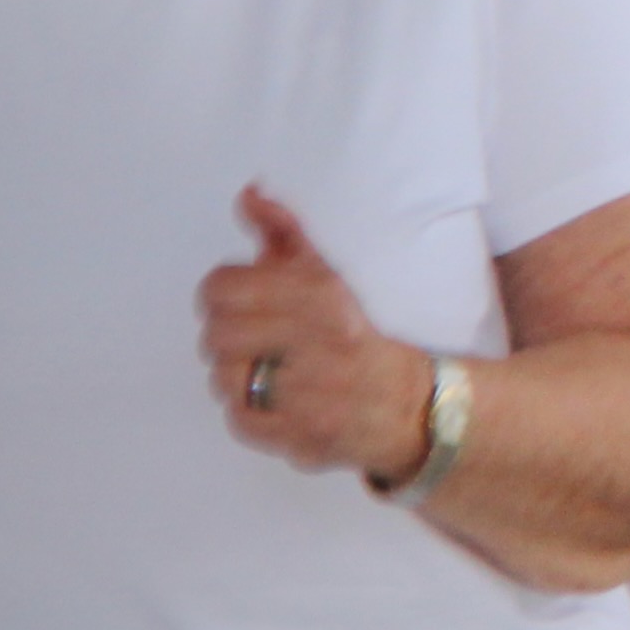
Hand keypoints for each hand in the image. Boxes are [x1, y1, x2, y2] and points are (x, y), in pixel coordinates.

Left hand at [197, 188, 432, 485]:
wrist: (414, 404)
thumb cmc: (361, 333)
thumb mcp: (330, 276)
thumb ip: (285, 236)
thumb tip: (247, 196)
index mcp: (320, 292)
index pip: (220, 288)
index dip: (221, 295)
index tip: (237, 302)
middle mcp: (316, 339)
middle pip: (216, 335)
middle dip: (227, 338)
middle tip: (251, 341)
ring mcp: (310, 392)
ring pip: (222, 379)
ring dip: (237, 377)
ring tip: (265, 373)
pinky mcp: (303, 434)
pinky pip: (239, 419)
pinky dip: (250, 413)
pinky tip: (274, 402)